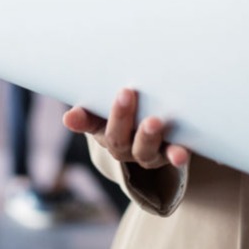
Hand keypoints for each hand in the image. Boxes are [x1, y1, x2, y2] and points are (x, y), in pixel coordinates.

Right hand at [62, 88, 189, 169]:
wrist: (163, 131)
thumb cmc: (132, 113)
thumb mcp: (112, 110)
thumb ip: (92, 110)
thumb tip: (68, 117)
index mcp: (107, 134)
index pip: (91, 126)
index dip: (83, 121)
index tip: (72, 114)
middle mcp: (126, 148)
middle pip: (118, 140)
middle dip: (121, 117)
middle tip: (126, 92)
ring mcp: (149, 153)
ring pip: (145, 151)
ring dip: (148, 137)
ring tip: (153, 122)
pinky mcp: (172, 152)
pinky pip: (173, 156)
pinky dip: (176, 156)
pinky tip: (180, 155)